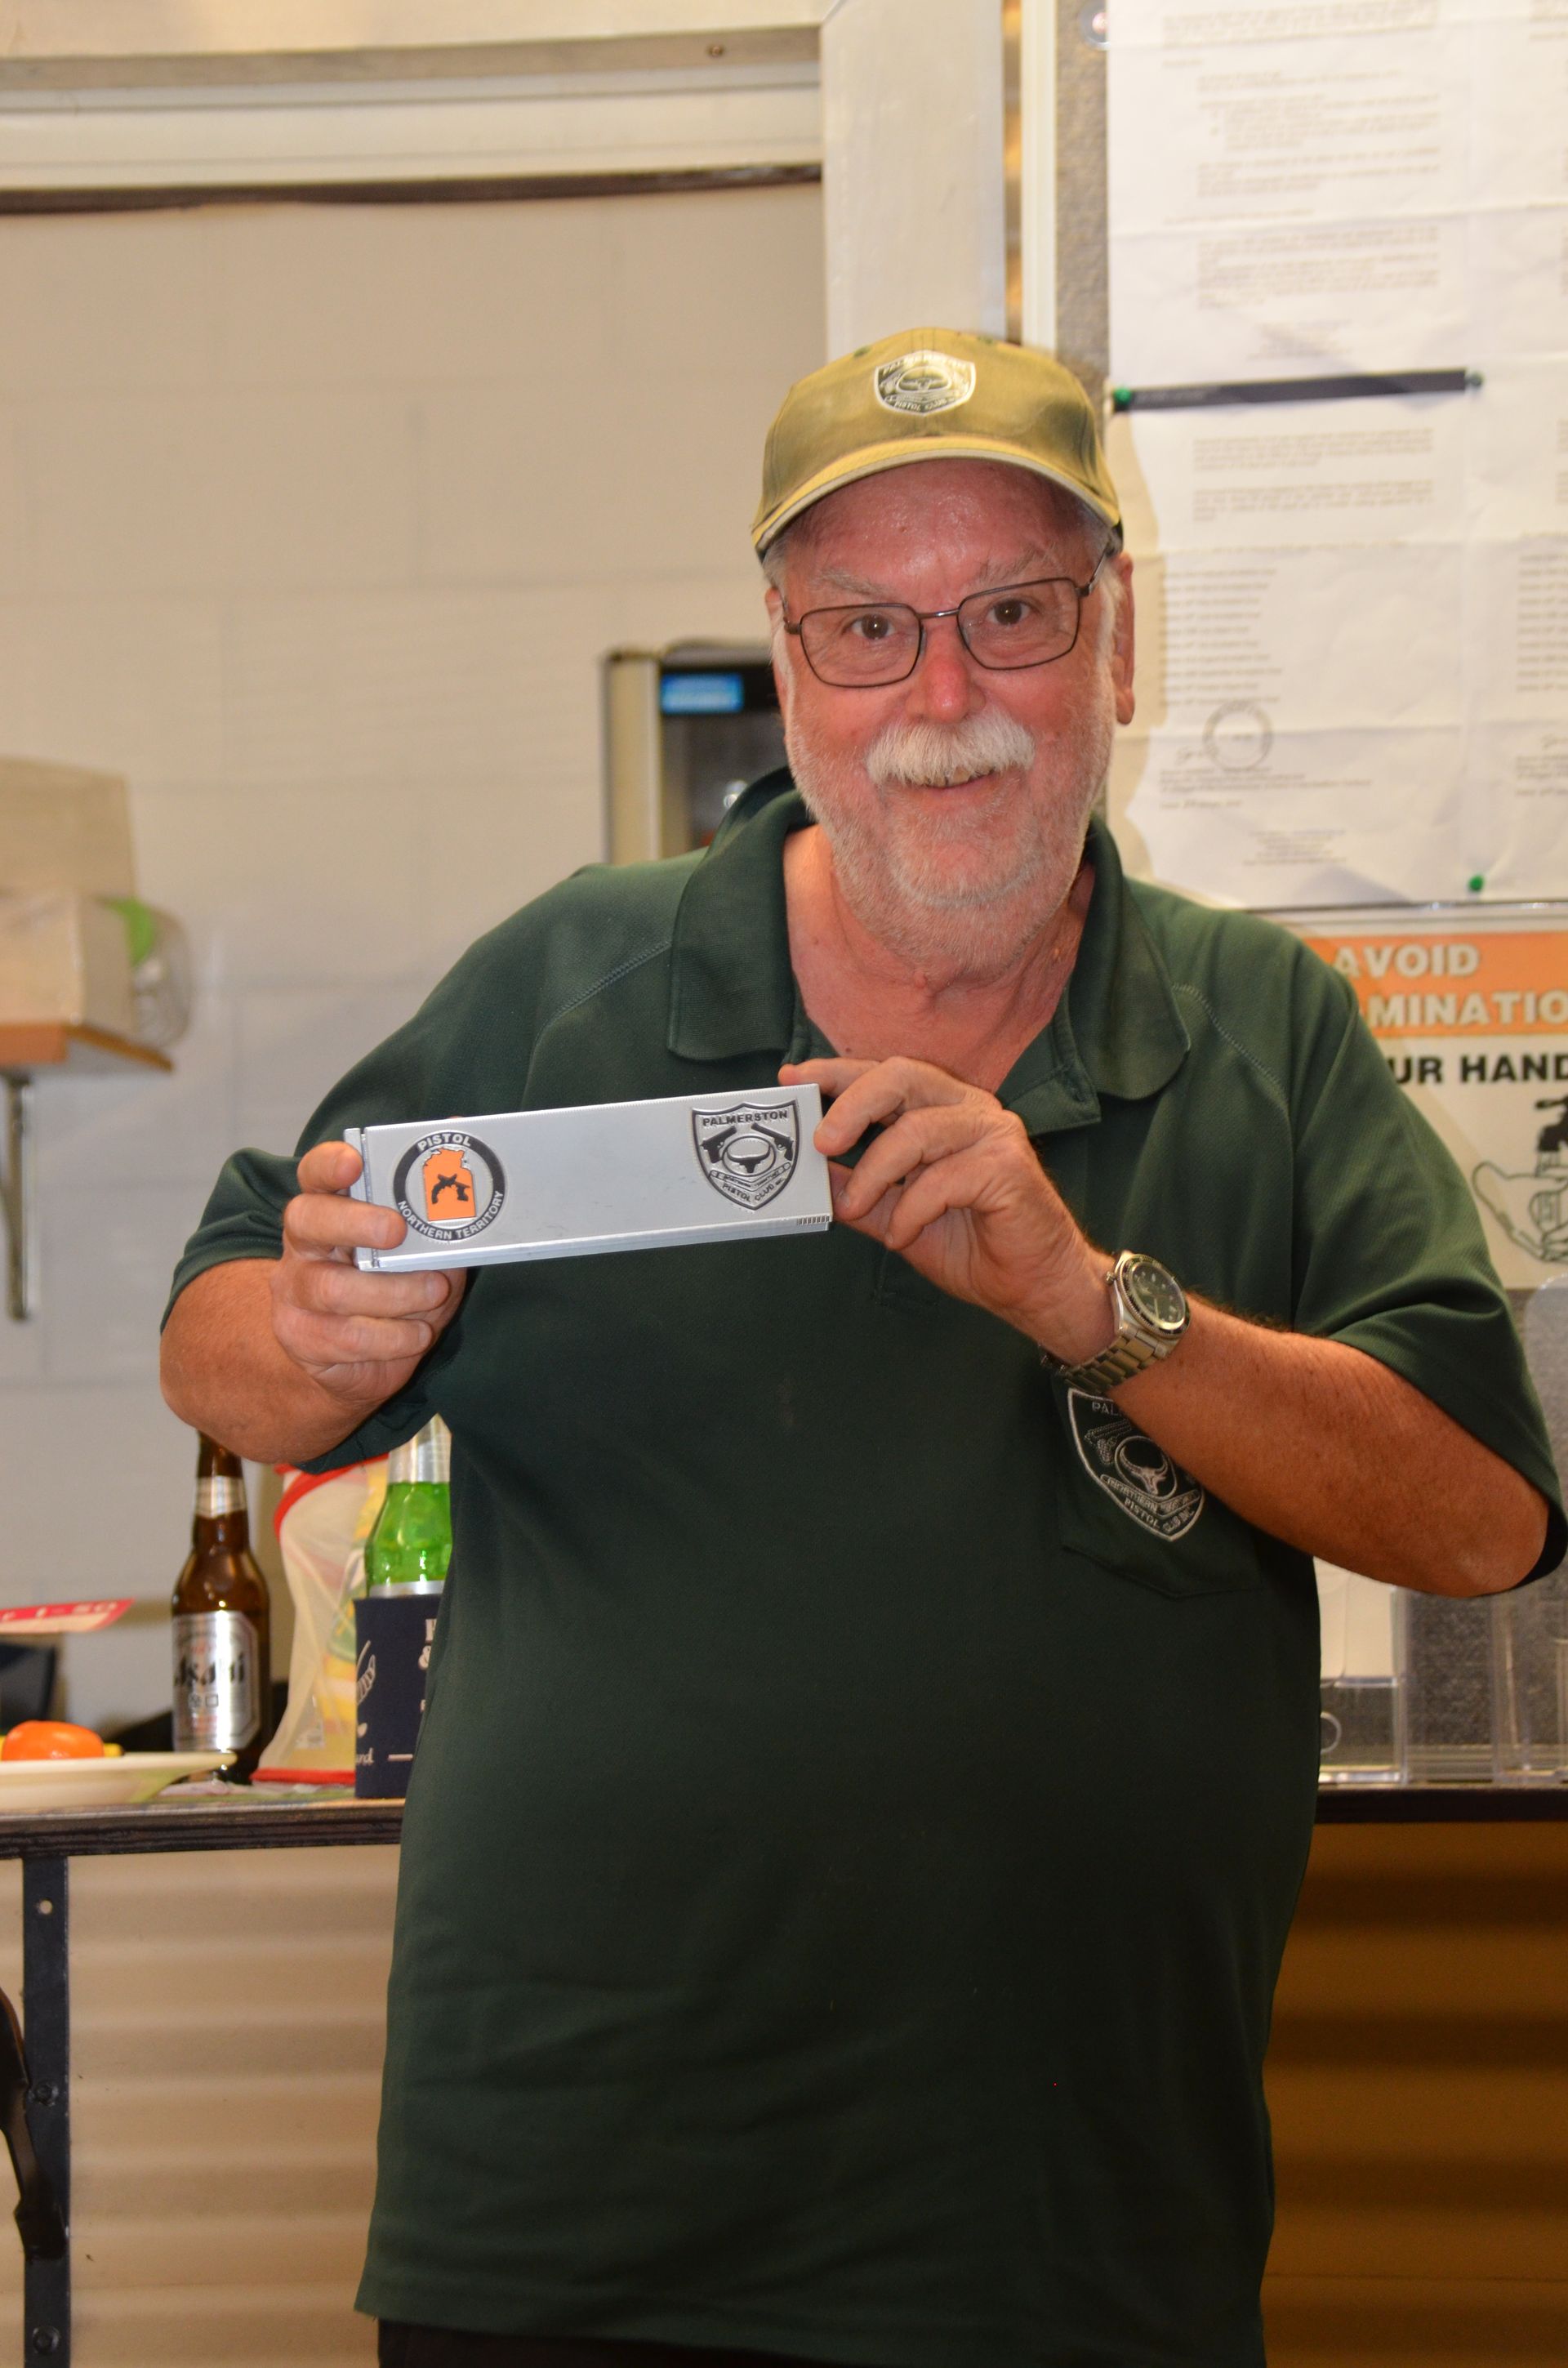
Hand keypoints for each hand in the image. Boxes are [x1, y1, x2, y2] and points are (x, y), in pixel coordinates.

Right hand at [270, 1141, 466, 1413]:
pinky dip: (394, 1337)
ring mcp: (296, 1291)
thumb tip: (460, 1197)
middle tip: (396, 1230)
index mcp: (330, 1209)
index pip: (316, 1174)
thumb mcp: (421, 1254)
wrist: (363, 1360)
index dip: (329, 1164)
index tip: (355, 1162)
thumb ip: (431, 1230)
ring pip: (334, 1288)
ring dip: (394, 1293)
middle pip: (309, 1220)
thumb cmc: (398, 1291)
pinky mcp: (301, 1337)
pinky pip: (347, 1338)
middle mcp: (305, 1245)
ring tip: (433, 1294)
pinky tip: (417, 1334)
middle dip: (356, 1222)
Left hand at [780, 1057, 1113, 1358]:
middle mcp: (968, 1109)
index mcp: (940, 1109)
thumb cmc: (971, 1246)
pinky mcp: (1008, 1165)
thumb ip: (857, 1190)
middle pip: (901, 1075)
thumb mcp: (896, 1215)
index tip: (791, 1078)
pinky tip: (903, 1235)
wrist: (1032, 1287)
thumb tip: (808, 1175)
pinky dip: (912, 1210)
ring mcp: (992, 1132)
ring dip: (875, 1173)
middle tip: (820, 1142)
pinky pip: (943, 1177)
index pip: (883, 1074)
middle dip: (851, 1105)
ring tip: (860, 1209)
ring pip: (917, 1129)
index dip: (836, 1073)